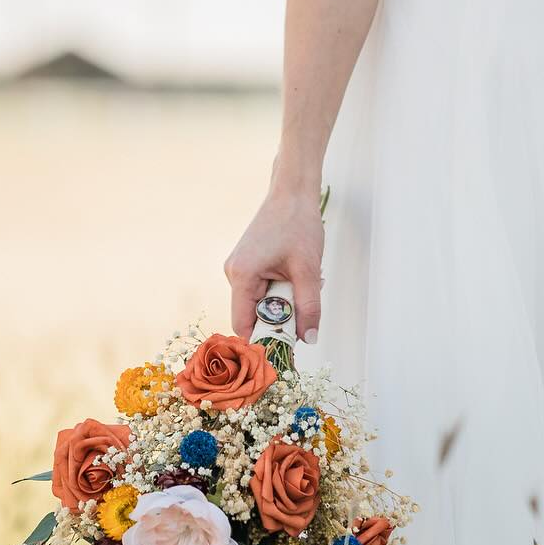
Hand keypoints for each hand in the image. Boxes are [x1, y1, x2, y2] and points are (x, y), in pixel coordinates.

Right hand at [223, 186, 325, 341]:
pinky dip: (282, 289)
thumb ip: (309, 307)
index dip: (262, 340)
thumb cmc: (298, 224)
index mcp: (242, 275)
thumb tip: (309, 340)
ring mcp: (239, 268)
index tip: (284, 351)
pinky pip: (263, 289)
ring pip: (261, 302)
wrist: (293, 193)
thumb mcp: (308, 270)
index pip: (243, 324)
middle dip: (281, 318)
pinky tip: (298, 275)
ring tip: (306, 282)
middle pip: (253, 315)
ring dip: (286, 301)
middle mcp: (234, 273)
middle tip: (306, 308)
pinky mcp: (248, 264)